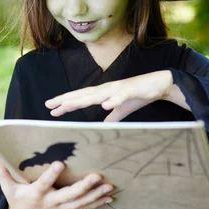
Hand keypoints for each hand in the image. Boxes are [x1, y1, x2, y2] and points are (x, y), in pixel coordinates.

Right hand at [0, 156, 114, 208]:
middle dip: (83, 187)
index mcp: (35, 194)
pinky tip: (109, 198)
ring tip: (109, 187)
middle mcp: (50, 202)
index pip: (43, 184)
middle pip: (69, 196)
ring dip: (95, 195)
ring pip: (80, 203)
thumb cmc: (16, 201)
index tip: (60, 163)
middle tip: (96, 176)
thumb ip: (3, 172)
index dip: (51, 175)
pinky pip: (84, 208)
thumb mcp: (7, 188)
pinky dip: (97, 203)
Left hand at [45, 71, 173, 121]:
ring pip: (96, 95)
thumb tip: (103, 124)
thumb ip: (111, 116)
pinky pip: (120, 97)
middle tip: (49, 106)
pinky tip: (104, 106)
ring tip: (67, 105)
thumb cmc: (139, 95)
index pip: (80, 98)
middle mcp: (106, 89)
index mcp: (103, 93)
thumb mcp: (122, 109)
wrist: (159, 84)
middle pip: (82, 95)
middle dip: (65, 100)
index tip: (51, 109)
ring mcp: (117, 89)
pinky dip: (112, 101)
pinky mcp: (130, 91)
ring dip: (81, 100)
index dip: (65, 103)